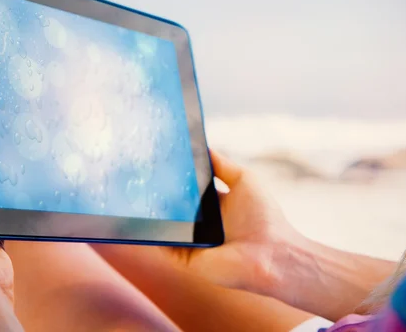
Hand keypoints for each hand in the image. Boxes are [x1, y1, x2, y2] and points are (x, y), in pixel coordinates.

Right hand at [95, 150, 306, 297]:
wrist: (270, 255)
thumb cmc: (263, 216)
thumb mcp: (244, 179)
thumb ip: (222, 164)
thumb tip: (203, 147)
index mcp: (217, 205)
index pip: (191, 189)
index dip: (177, 177)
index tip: (160, 161)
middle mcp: (203, 223)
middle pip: (176, 205)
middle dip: (161, 193)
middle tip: (141, 175)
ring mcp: (193, 241)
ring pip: (166, 224)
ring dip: (153, 212)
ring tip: (135, 193)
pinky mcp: (185, 258)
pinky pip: (163, 245)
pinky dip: (152, 233)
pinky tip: (140, 218)